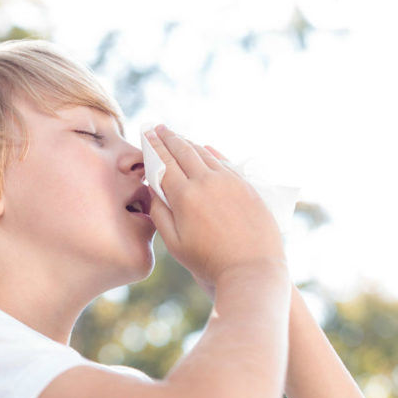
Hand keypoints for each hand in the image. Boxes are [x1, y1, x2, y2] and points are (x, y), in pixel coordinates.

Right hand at [144, 125, 285, 286]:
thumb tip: (152, 190)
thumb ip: (160, 214)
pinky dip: (212, 152)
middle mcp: (207, 182)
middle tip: (158, 128)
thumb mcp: (175, 244)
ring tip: (178, 136)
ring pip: (205, 153)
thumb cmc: (209, 263)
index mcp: (184, 196)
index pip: (164, 163)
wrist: (252, 270)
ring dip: (189, 142)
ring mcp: (229, 181)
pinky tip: (206, 147)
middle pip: (183, 151)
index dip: (153, 147)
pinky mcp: (247, 186)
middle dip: (169, 138)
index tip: (146, 134)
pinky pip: (225, 162)